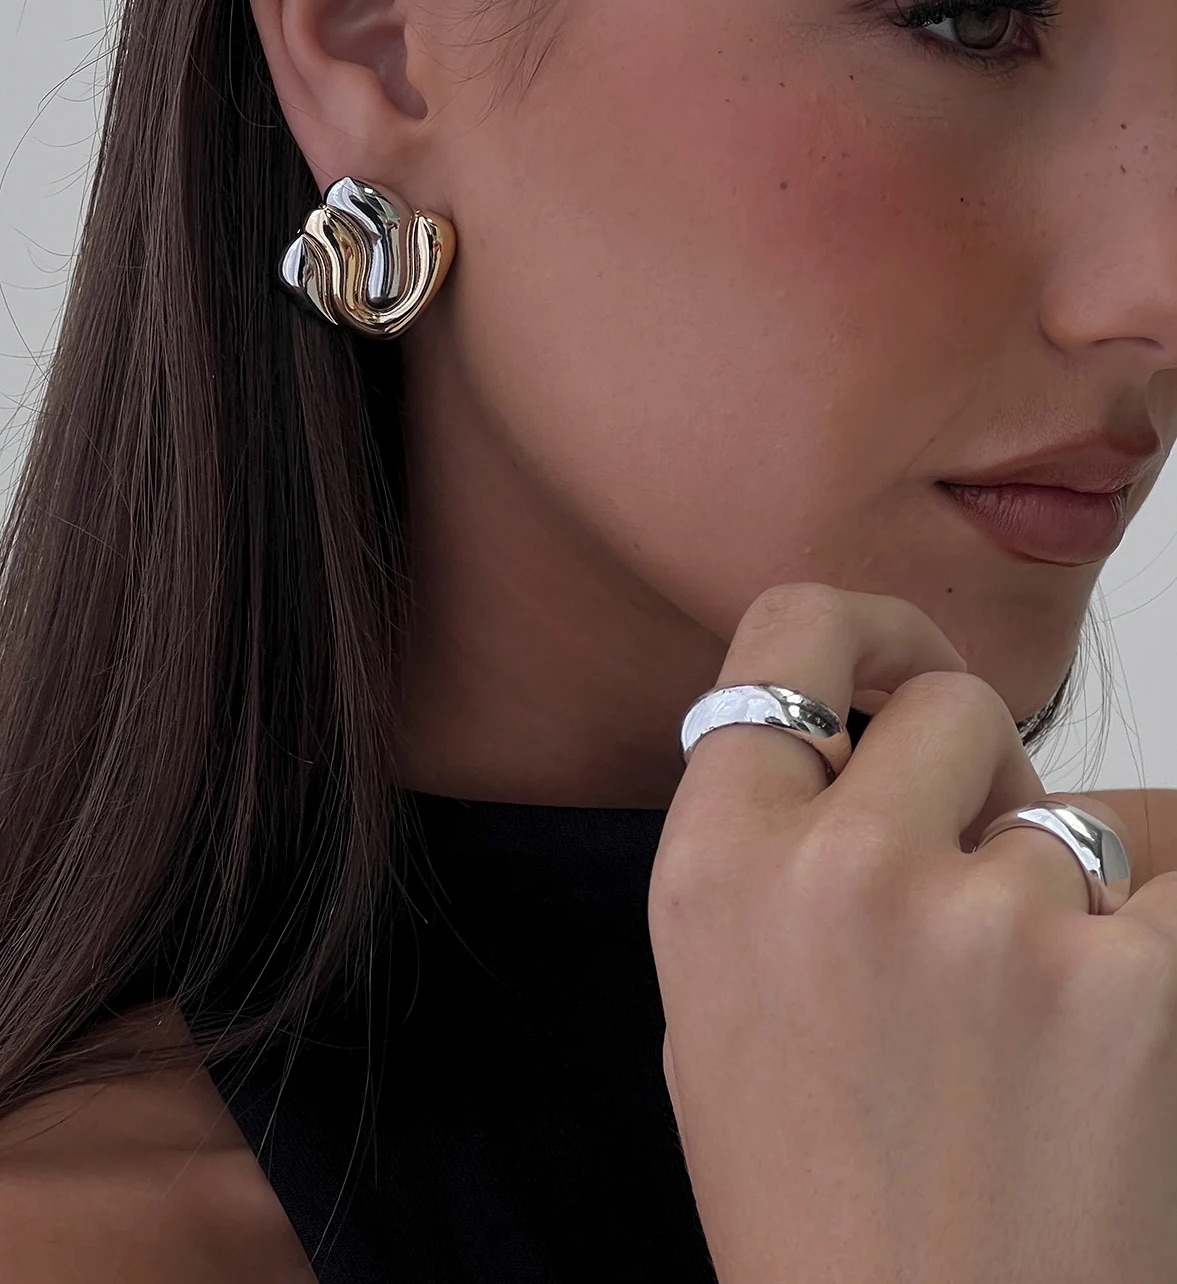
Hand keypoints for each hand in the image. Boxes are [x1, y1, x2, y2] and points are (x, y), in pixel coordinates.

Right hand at [648, 582, 1176, 1283]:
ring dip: (1063, 889)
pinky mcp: (1133, 983)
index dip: (855, 632)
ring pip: (1065, 810)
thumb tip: (843, 733)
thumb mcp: (713, 1011)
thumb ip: (760, 852)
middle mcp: (842, 869)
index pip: (790, 633)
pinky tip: (1111, 1038)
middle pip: (949, 704)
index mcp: (717, 868)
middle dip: (974, 779)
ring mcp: (993, 921)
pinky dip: (1156, 941)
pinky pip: (1167, 878)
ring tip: (1029, 1031)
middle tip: (974, 890)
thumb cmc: (821, 1212)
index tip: (888, 660)